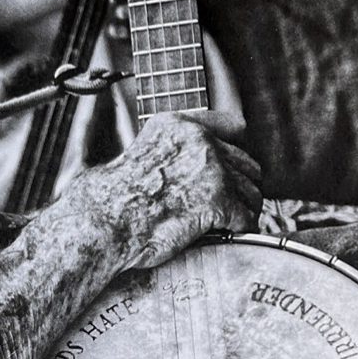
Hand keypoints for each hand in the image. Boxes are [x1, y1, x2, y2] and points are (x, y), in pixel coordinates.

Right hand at [66, 111, 262, 269]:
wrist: (106, 220)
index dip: (237, 152)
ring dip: (246, 209)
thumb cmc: (112, 198)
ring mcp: (212, 169)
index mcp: (178, 125)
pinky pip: (245, 216)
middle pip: (246, 163)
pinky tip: (232, 234)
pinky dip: (241, 228)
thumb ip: (171, 152)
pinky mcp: (219, 200)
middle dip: (244, 186)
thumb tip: (191, 172)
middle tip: (239, 204)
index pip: (232, 126)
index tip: (236, 169)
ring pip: (251, 190)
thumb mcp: (141, 153)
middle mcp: (200, 140)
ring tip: (237, 223)